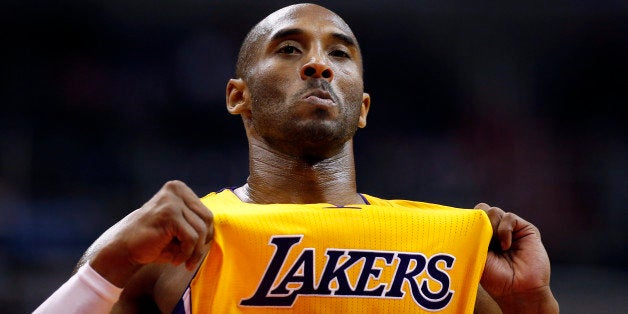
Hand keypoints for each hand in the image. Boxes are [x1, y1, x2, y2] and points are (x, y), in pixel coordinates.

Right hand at [87, 180, 213, 286]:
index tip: (196, 250)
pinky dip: (186, 253)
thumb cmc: (154, 240)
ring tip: (180, 259)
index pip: (206, 213)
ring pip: (201, 230)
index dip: (205, 234)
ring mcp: (172, 200)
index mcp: (179, 189)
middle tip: (190, 259)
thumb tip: (222, 228)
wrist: (123, 249)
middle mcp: (176, 190)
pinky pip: (192, 238)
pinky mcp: (169, 214)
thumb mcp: (179, 226)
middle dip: (202, 243)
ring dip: (193, 251)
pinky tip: (174, 259)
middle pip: (207, 219)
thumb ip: (196, 222)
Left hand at [475, 203, 558, 312]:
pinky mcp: (525, 229)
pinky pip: (509, 217)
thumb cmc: (494, 278)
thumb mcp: (476, 255)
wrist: (517, 290)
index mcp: (481, 236)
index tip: (467, 234)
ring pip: (493, 211)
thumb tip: (466, 218)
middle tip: (481, 239)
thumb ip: (471, 236)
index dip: (469, 221)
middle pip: (481, 209)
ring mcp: (509, 230)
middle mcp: (495, 231)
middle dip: (479, 221)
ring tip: (495, 246)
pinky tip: (505, 246)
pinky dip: (504, 230)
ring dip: (491, 226)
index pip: (471, 216)